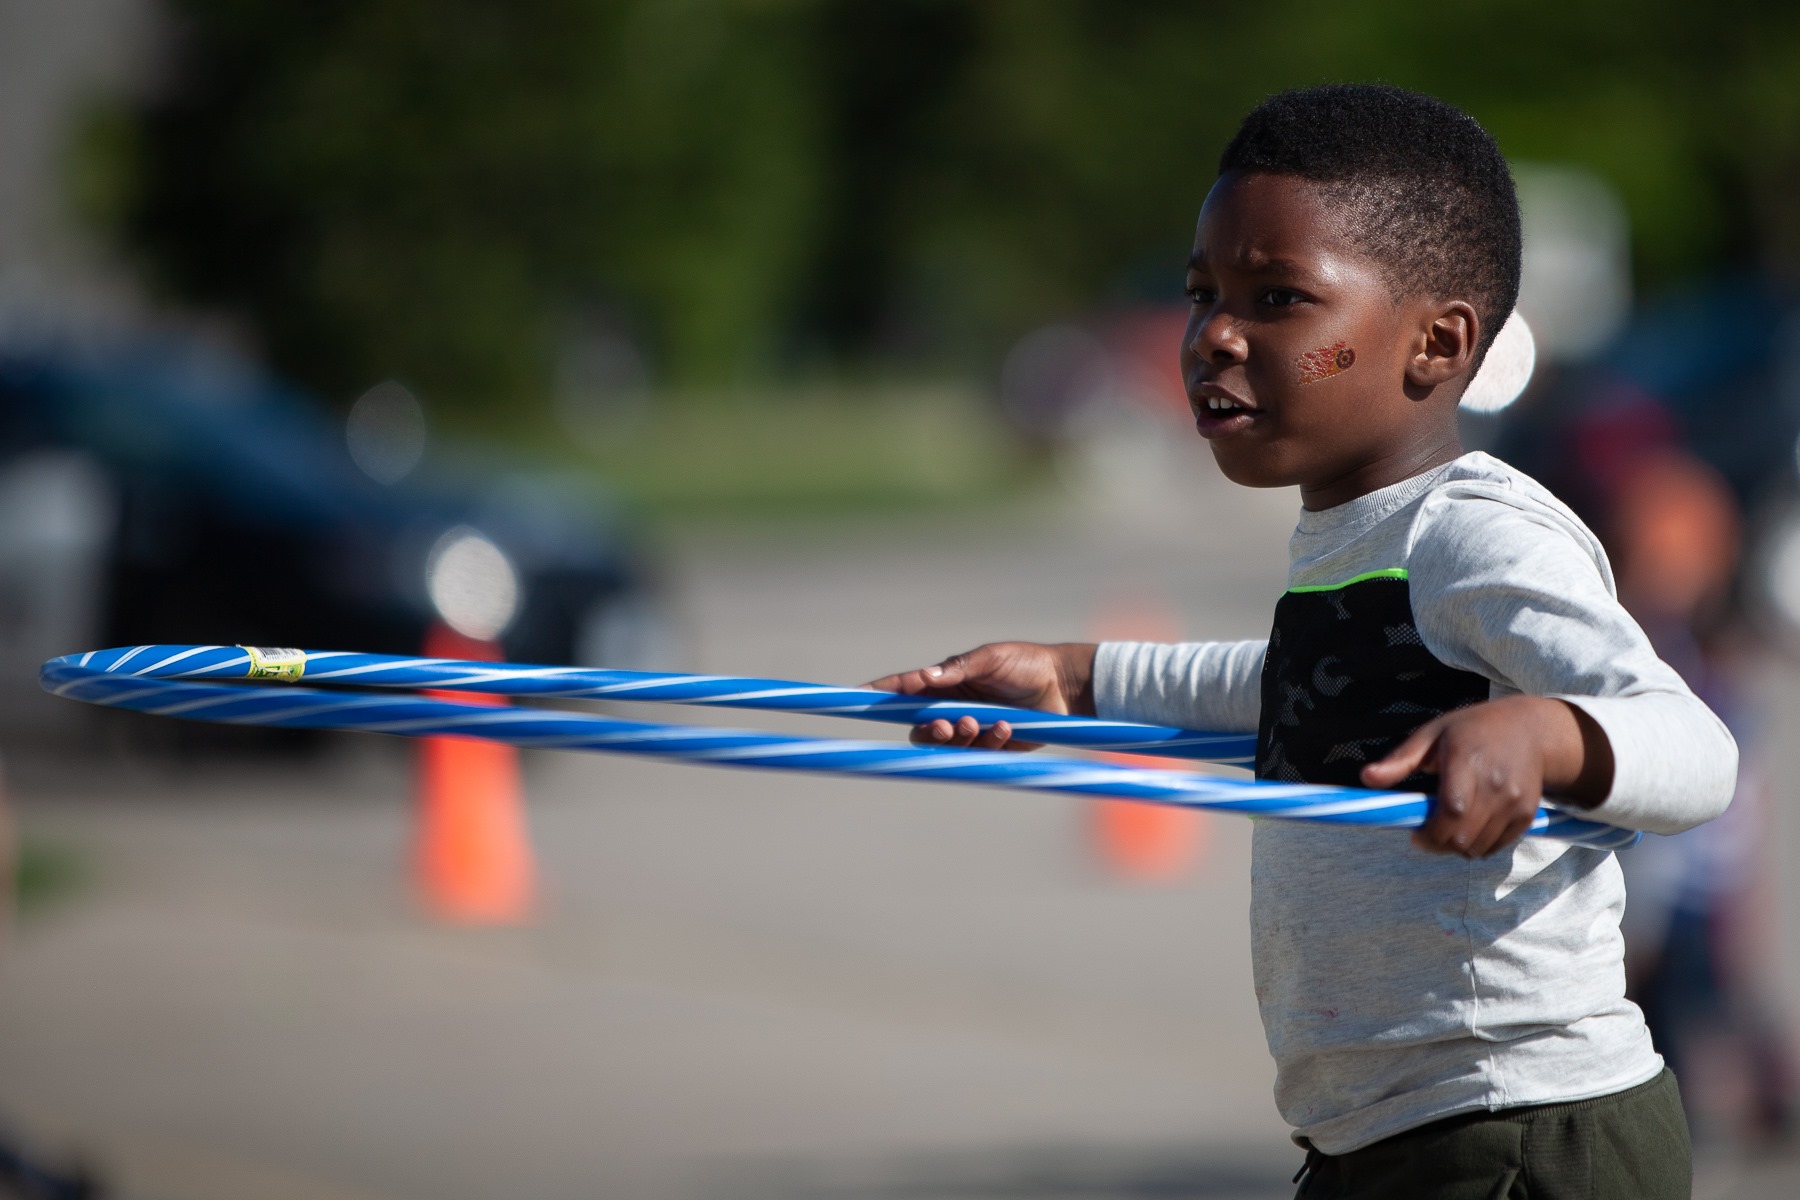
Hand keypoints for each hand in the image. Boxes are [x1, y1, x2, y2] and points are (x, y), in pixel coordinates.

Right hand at [866, 642, 1097, 750]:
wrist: (1064, 685)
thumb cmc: (1026, 662)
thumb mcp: (991, 657)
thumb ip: (958, 668)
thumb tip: (924, 677)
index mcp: (946, 683)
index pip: (906, 688)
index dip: (881, 692)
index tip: (858, 694)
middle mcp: (953, 707)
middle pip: (921, 728)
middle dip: (929, 731)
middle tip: (947, 725)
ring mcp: (973, 728)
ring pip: (948, 746)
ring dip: (960, 738)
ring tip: (980, 723)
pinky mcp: (994, 746)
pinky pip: (979, 753)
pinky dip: (990, 742)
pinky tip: (1007, 727)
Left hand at [1360, 696, 1614, 857]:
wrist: (1530, 730)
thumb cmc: (1472, 729)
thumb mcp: (1432, 734)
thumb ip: (1400, 760)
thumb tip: (1366, 777)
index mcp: (1467, 760)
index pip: (1451, 810)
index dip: (1430, 832)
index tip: (1414, 834)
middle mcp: (1495, 784)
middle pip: (1462, 836)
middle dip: (1437, 844)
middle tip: (1425, 836)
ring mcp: (1515, 801)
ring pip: (1477, 848)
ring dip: (1455, 847)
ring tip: (1446, 829)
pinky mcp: (1527, 815)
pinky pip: (1496, 847)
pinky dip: (1477, 846)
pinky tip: (1468, 828)